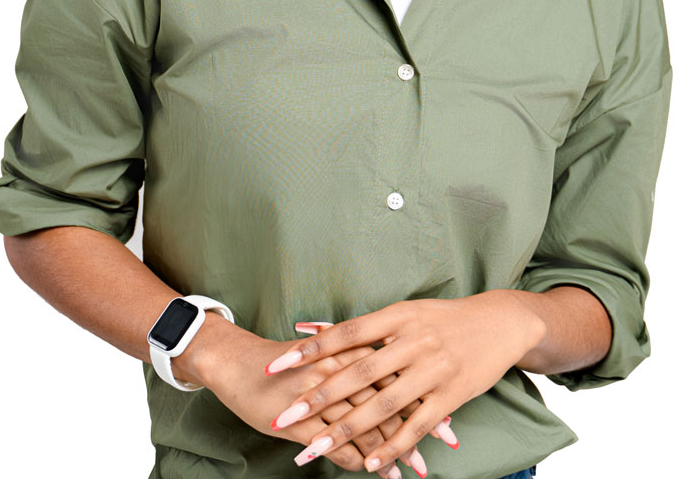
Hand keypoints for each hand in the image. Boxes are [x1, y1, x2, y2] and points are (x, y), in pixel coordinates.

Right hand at [176, 314, 434, 474]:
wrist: (235, 362)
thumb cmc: (284, 360)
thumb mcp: (323, 351)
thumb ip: (354, 359)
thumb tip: (389, 370)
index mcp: (347, 346)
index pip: (395, 368)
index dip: (422, 388)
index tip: (450, 407)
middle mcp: (337, 367)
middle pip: (387, 396)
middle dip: (418, 421)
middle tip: (446, 441)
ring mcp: (318, 393)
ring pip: (366, 425)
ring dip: (394, 449)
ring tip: (417, 468)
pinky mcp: (301, 418)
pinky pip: (337, 445)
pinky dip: (360, 461)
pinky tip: (377, 473)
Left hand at [264, 293, 544, 472]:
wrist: (499, 322)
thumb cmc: (442, 317)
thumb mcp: (404, 312)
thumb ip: (361, 327)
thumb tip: (308, 328)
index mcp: (397, 317)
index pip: (346, 333)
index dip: (311, 350)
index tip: (277, 365)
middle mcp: (412, 342)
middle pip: (357, 373)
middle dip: (317, 398)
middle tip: (282, 417)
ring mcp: (432, 370)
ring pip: (382, 405)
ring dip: (346, 431)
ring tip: (314, 450)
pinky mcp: (451, 396)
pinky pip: (417, 425)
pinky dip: (393, 447)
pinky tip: (369, 465)